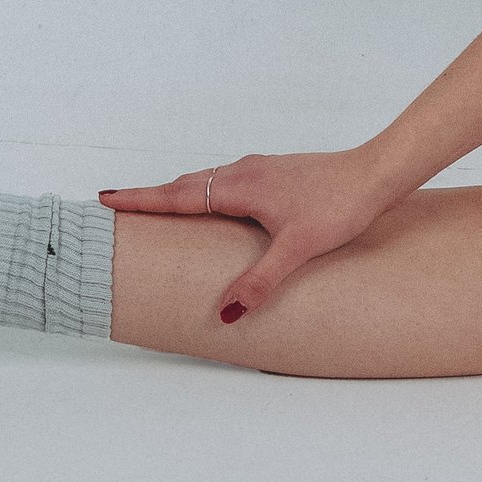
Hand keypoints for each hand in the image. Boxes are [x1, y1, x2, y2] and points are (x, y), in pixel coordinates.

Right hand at [97, 141, 409, 321]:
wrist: (377, 173)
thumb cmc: (340, 206)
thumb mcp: (298, 249)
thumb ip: (260, 280)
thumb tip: (226, 312)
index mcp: (240, 186)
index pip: (177, 195)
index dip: (140, 200)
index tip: (104, 199)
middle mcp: (244, 171)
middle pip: (185, 185)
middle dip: (149, 197)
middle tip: (116, 207)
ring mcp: (260, 169)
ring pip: (206, 181)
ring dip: (177, 193)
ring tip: (154, 207)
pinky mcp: (276, 173)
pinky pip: (225, 181)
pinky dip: (203, 191)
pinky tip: (212, 205)